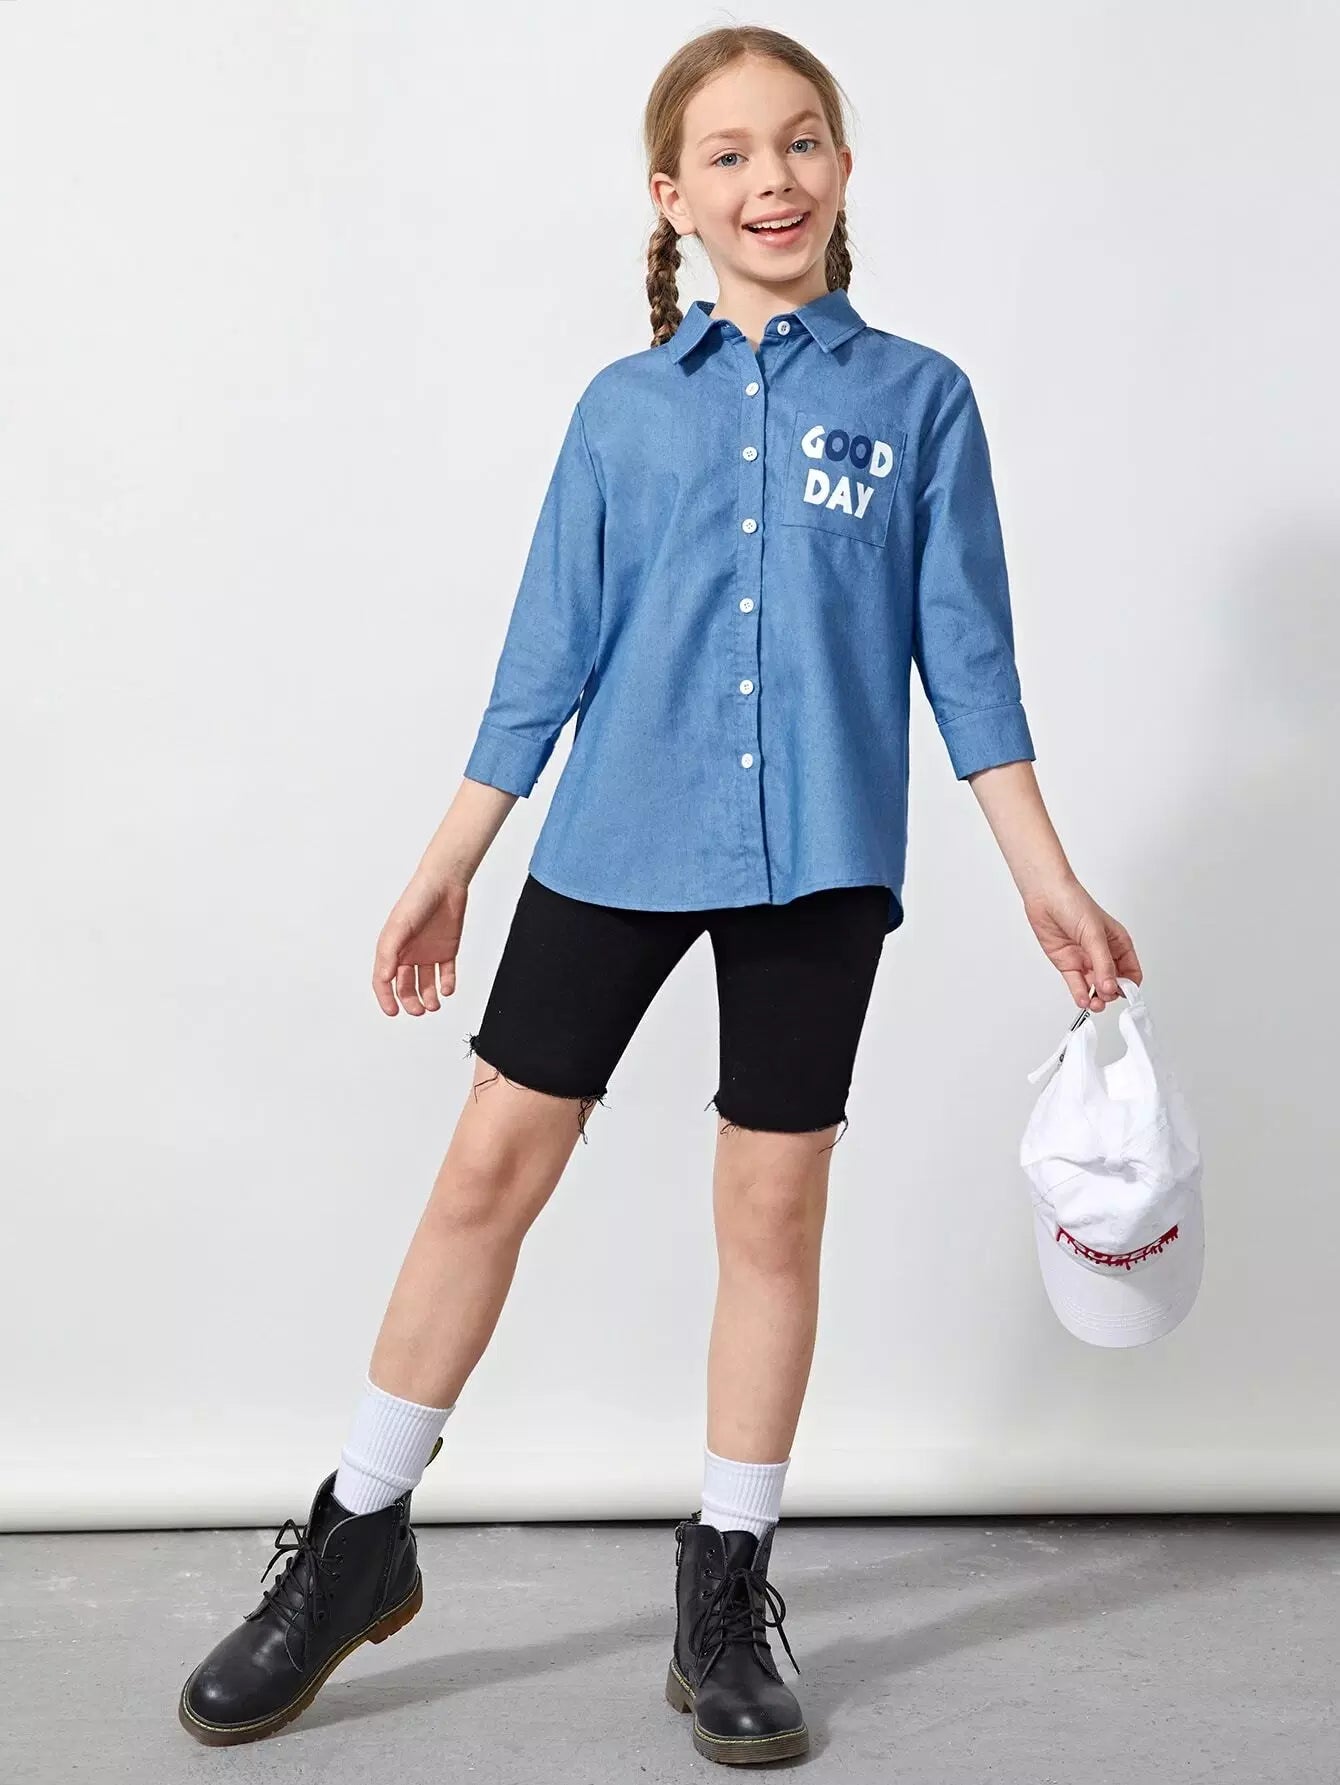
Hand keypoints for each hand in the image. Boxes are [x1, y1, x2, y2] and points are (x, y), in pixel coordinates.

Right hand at [371, 872, 469, 1015]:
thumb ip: (389, 953)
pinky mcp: (446, 951)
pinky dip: (446, 984)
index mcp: (391, 948)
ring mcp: (427, 953)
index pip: (384, 980)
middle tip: (419, 1010)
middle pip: (406, 985)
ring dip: (429, 997)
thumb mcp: (399, 927)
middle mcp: (408, 953)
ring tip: (434, 1005)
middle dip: (410, 1001)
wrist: (446, 884)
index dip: (386, 997)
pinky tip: (446, 989)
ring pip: (426, 983)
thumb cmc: (417, 900)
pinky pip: (446, 973)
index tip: (393, 1011)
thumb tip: (383, 978)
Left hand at [1021, 876, 1141, 1012]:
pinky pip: (1077, 984)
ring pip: (1095, 987)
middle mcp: (1103, 954)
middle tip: (1105, 995)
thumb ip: (1103, 963)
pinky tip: (1083, 1000)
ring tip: (1094, 1004)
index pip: (1131, 972)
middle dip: (1111, 993)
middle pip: (1113, 983)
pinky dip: (1080, 995)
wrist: (1045, 896)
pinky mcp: (1068, 964)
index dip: (1129, 985)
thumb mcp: (1094, 934)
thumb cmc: (1073, 903)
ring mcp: (1085, 960)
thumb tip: (1110, 986)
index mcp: (1118, 943)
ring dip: (1096, 999)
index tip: (1124, 993)